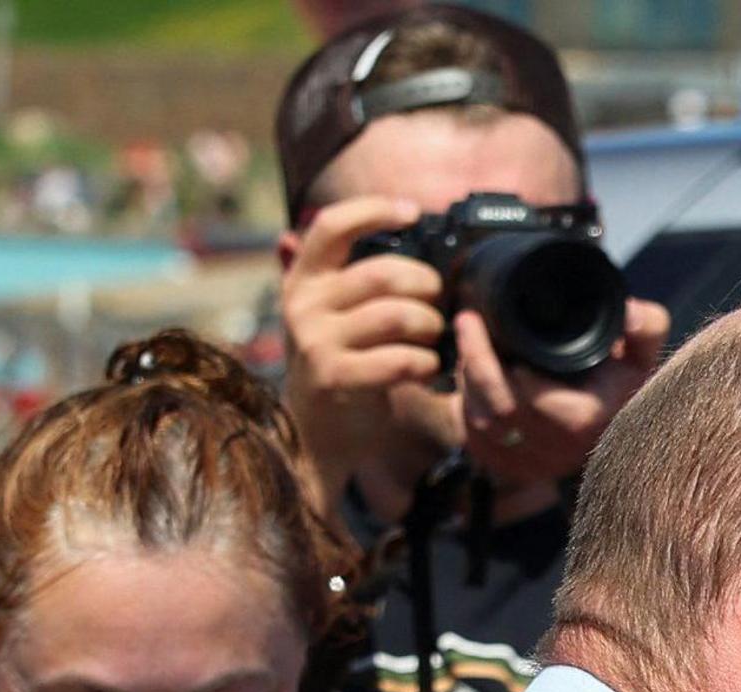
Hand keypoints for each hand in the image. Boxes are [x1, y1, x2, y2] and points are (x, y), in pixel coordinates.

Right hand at [280, 197, 453, 500]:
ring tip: (432, 339)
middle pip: (383, 273)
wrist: (319, 432)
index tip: (413, 212)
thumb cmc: (342, 361)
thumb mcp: (336, 310)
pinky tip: (425, 368)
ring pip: (397, 315)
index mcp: (305, 277)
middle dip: (426, 285)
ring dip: (430, 326)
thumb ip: (356, 271)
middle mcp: (303, 304)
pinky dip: (425, 362)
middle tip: (437, 302)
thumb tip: (397, 220)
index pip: (332, 225)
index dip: (374, 210)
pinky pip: (399, 358)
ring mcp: (315, 341)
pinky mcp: (334, 377)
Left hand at [452, 296, 669, 494]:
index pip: (523, 396)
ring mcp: (527, 463)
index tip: (483, 322)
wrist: (613, 434)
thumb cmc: (621, 387)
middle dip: (473, 360)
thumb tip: (629, 312)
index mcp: (582, 420)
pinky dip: (467, 402)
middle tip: (467, 320)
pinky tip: (476, 378)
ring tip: (473, 345)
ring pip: (477, 420)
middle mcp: (554, 449)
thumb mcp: (641, 357)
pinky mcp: (507, 467)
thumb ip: (647, 326)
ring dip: (469, 381)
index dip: (492, 361)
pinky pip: (471, 433)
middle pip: (492, 408)